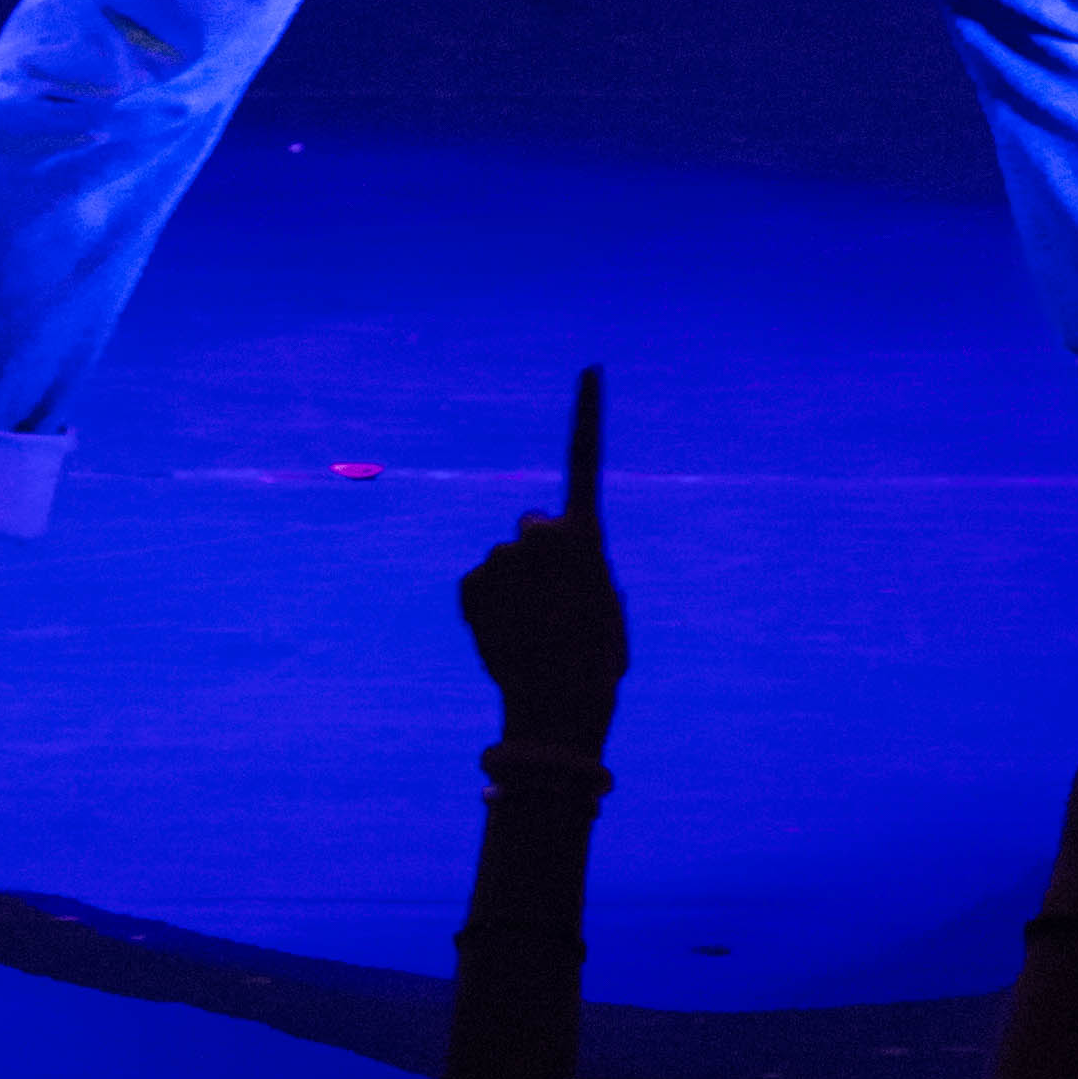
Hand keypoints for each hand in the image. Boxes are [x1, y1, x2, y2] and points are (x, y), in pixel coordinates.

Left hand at [456, 370, 626, 757]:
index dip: (587, 412)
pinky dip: (485, 606)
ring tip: (530, 628)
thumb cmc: (596, 663)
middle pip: (533, 526)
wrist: (557, 709)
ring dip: (513, 587)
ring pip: (504, 561)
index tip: (590, 369)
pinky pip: (477, 583)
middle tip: (551, 601)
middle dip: (537, 553)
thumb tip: (562, 565)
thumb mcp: (606, 607)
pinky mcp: (471, 583)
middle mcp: (541, 536)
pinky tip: (505, 633)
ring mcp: (503, 558)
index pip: (586, 459)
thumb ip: (585, 569)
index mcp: (586, 536)